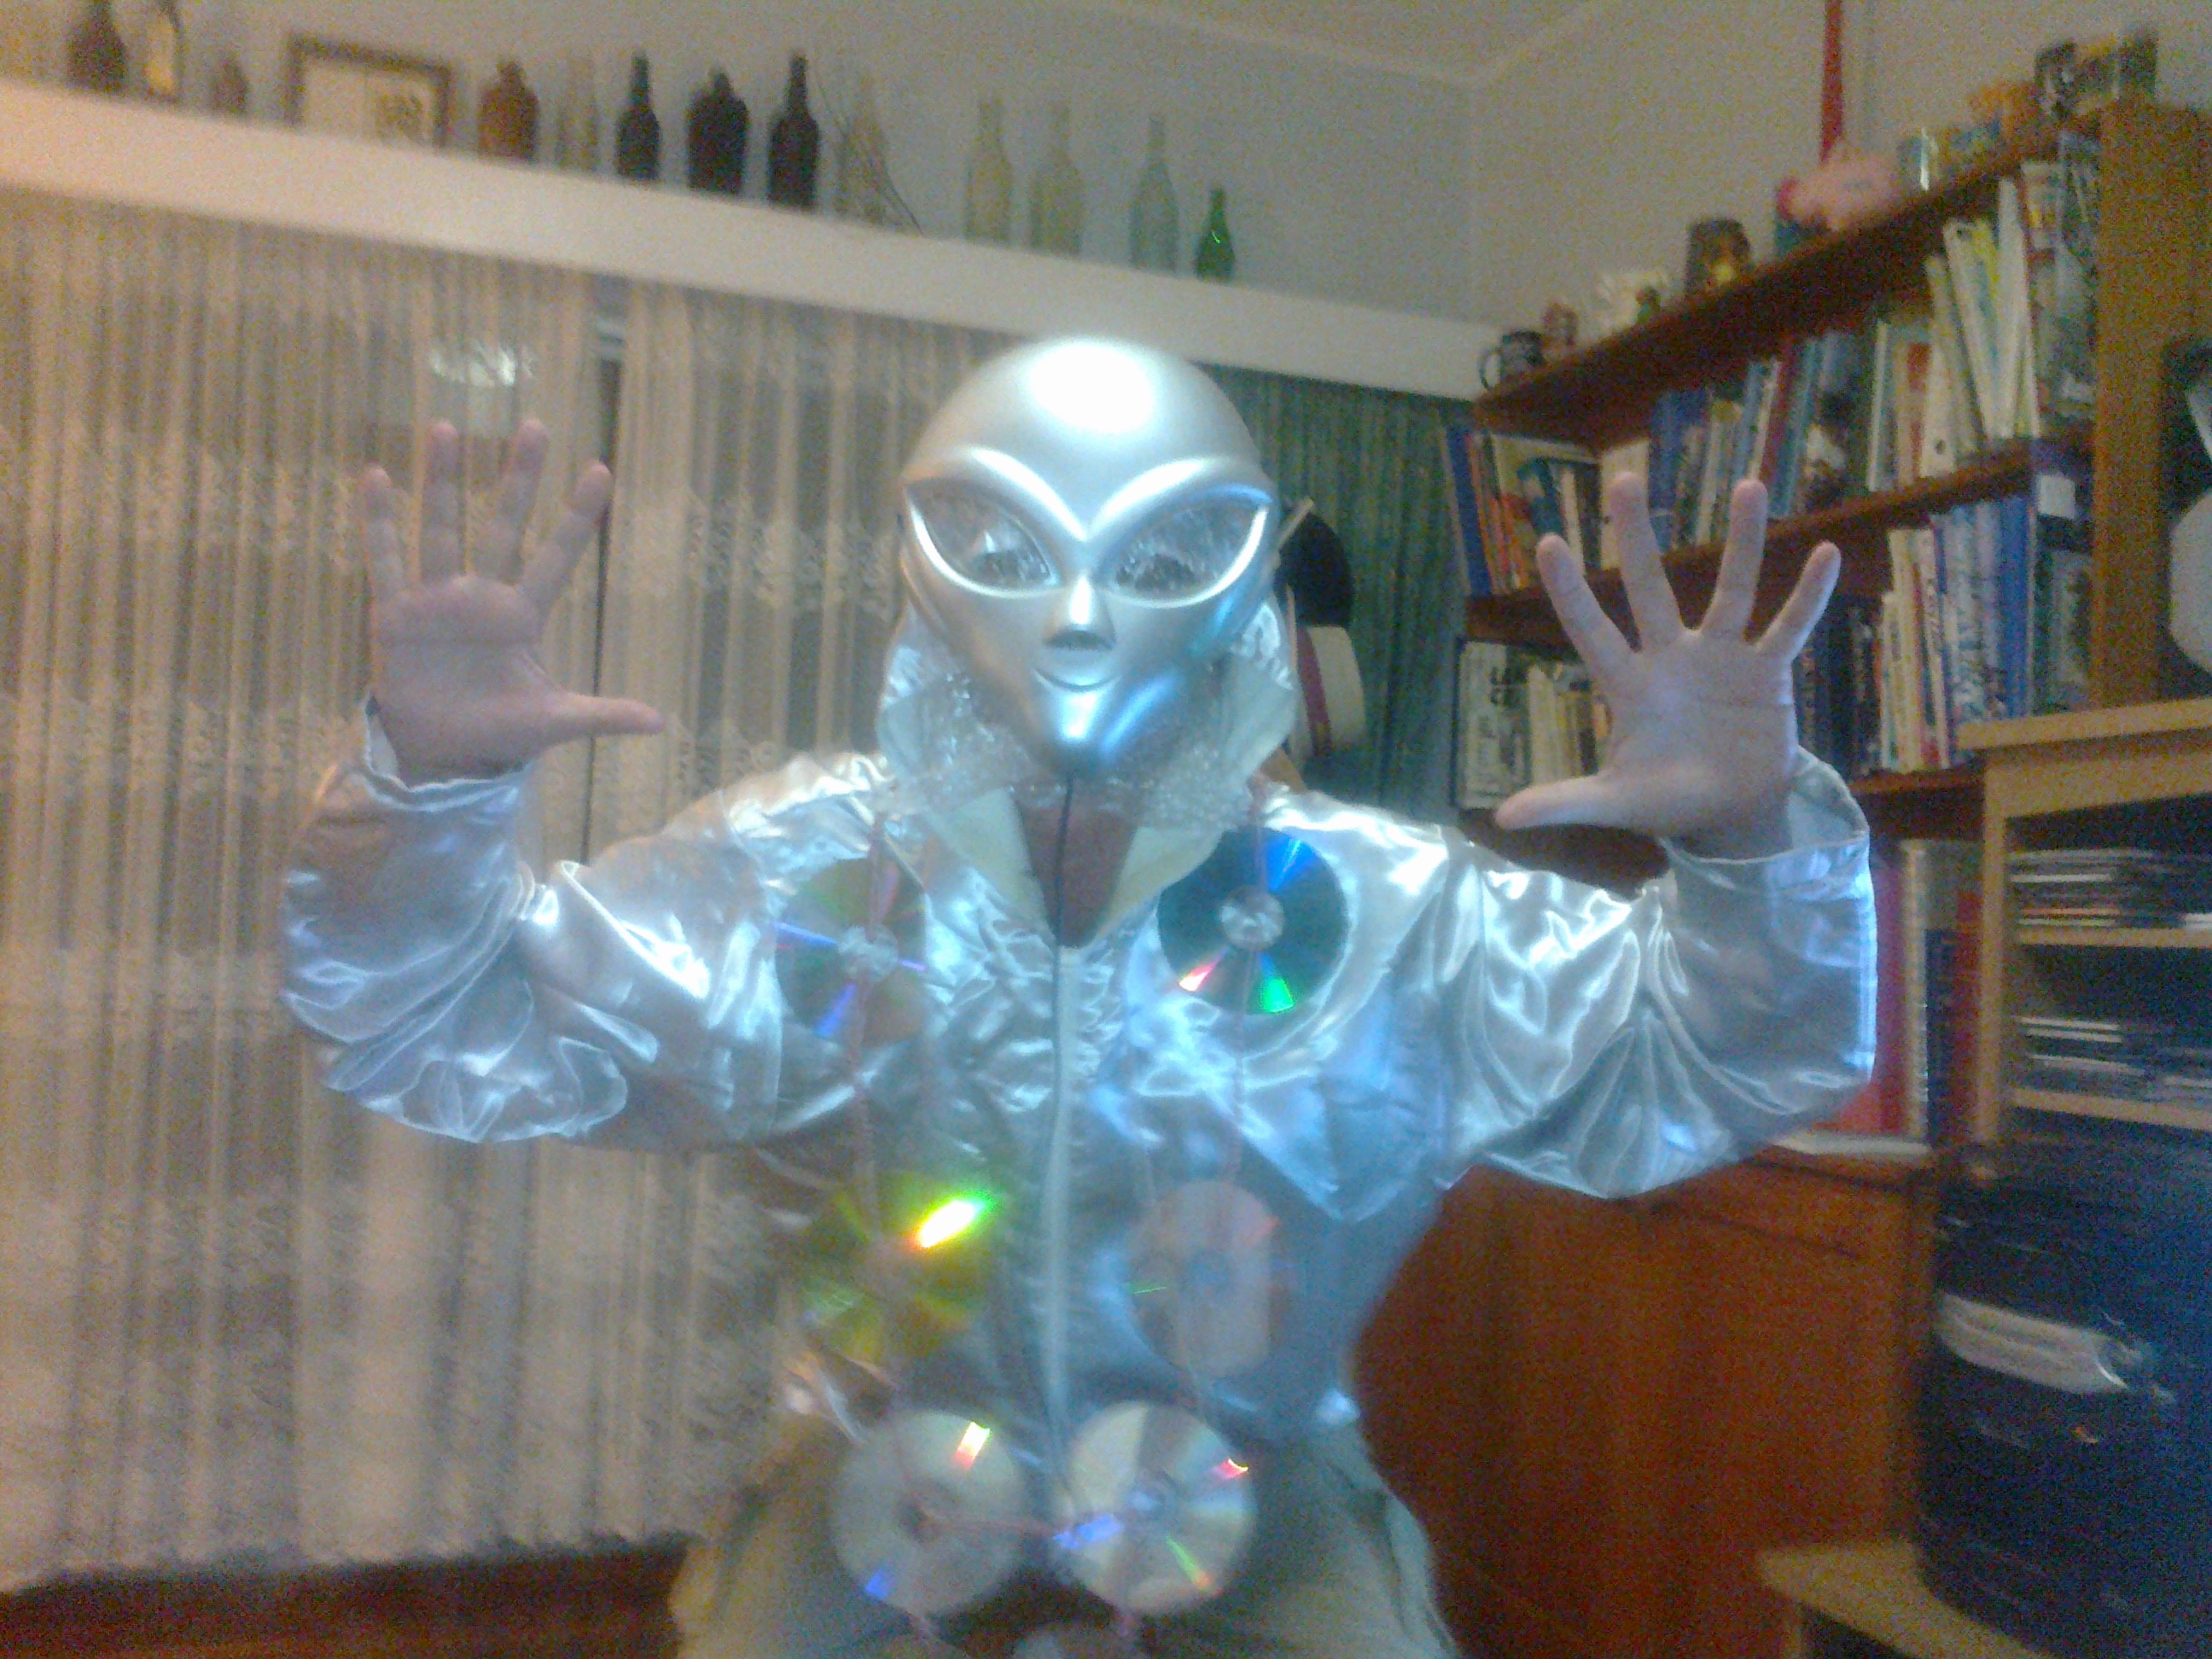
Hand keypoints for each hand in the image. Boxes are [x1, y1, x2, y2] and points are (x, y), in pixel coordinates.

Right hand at [359, 420, 661, 780]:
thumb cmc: (498, 730)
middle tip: (535, 427)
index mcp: (522, 616)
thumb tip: (661, 723)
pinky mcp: (394, 614)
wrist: (439, 753)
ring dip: (441, 481)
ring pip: (441, 528)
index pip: (557, 557)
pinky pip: (385, 562)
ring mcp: (436, 599)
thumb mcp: (554, 721)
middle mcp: (481, 596)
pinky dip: (379, 522)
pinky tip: (377, 477)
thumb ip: (603, 716)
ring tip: (445, 428)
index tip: (601, 470)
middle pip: (504, 526)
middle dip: (518, 480)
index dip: (577, 518)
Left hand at [1493, 475, 1839, 850]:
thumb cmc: (1665, 801)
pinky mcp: (1768, 672)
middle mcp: (1671, 657)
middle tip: (1622, 478)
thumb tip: (1502, 819)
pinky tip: (1828, 554)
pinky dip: (1808, 596)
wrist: (1730, 816)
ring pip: (1732, 589)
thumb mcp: (1614, 802)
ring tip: (1746, 485)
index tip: (1547, 542)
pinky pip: (1790, 627)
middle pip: (1649, 586)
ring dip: (1742, 541)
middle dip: (1635, 537)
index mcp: (1628, 684)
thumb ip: (1564, 802)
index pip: (1590, 630)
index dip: (1570, 592)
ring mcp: (1722, 658)